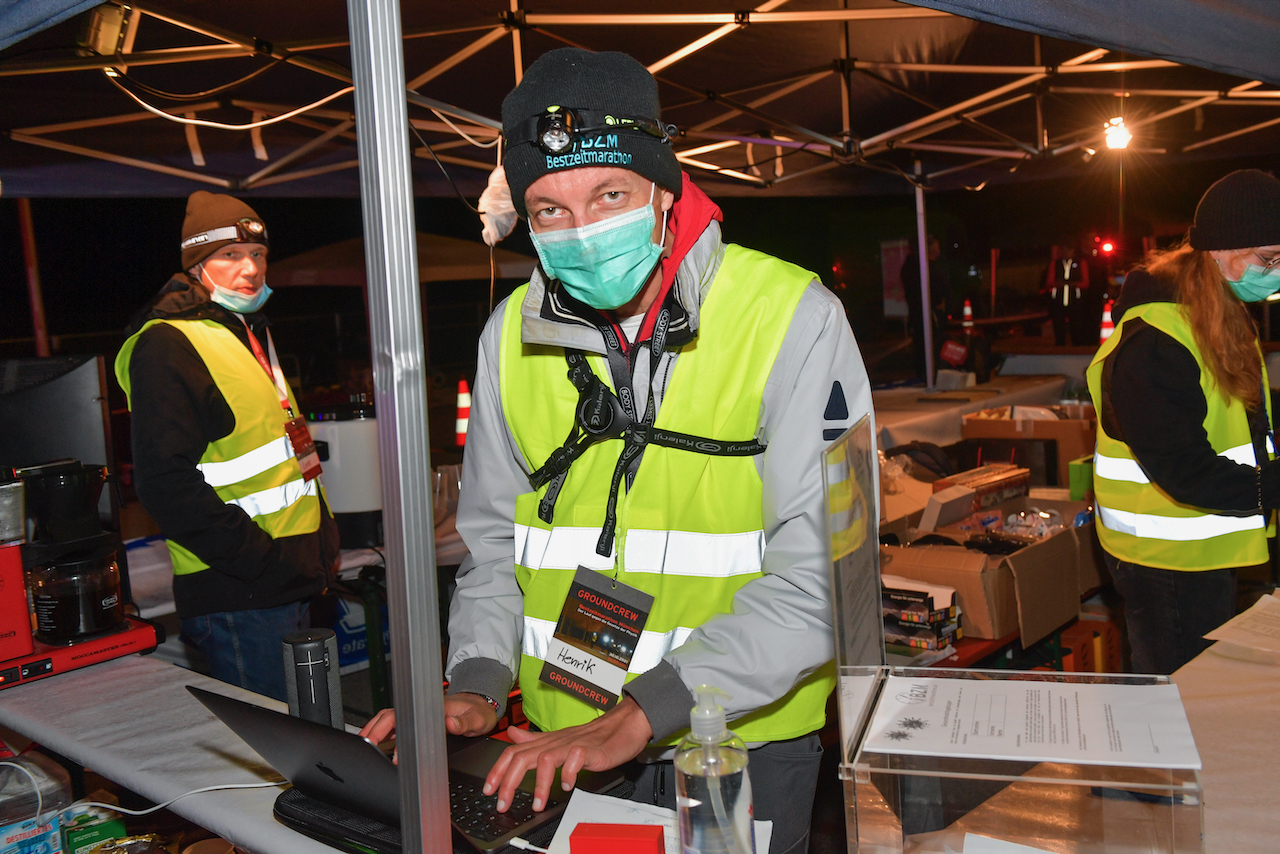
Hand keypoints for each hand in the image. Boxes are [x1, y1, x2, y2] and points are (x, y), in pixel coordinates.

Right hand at [358, 695, 497, 764]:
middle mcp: (423, 709)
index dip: (387, 728)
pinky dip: (385, 734)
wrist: (482, 706)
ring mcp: (420, 714)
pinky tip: (378, 744)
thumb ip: (463, 723)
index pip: (403, 715)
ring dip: (376, 731)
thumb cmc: (478, 712)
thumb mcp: (476, 719)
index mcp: (432, 707)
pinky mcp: (421, 721)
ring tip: (364, 746)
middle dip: (373, 730)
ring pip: (391, 721)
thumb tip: (449, 723)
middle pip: (390, 717)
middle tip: (362, 746)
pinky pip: (398, 726)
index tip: (376, 740)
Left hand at [483, 696, 651, 813]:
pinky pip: (576, 758)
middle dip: (508, 781)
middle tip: (503, 803)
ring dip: (538, 783)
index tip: (489, 790)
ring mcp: (573, 745)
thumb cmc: (594, 736)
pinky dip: (569, 773)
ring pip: (546, 758)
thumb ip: (534, 740)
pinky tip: (568, 785)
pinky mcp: (591, 750)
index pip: (514, 752)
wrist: (625, 725)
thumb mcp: (559, 739)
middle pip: (523, 757)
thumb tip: (512, 736)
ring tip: (537, 804)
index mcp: (547, 742)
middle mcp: (556, 742)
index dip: (497, 770)